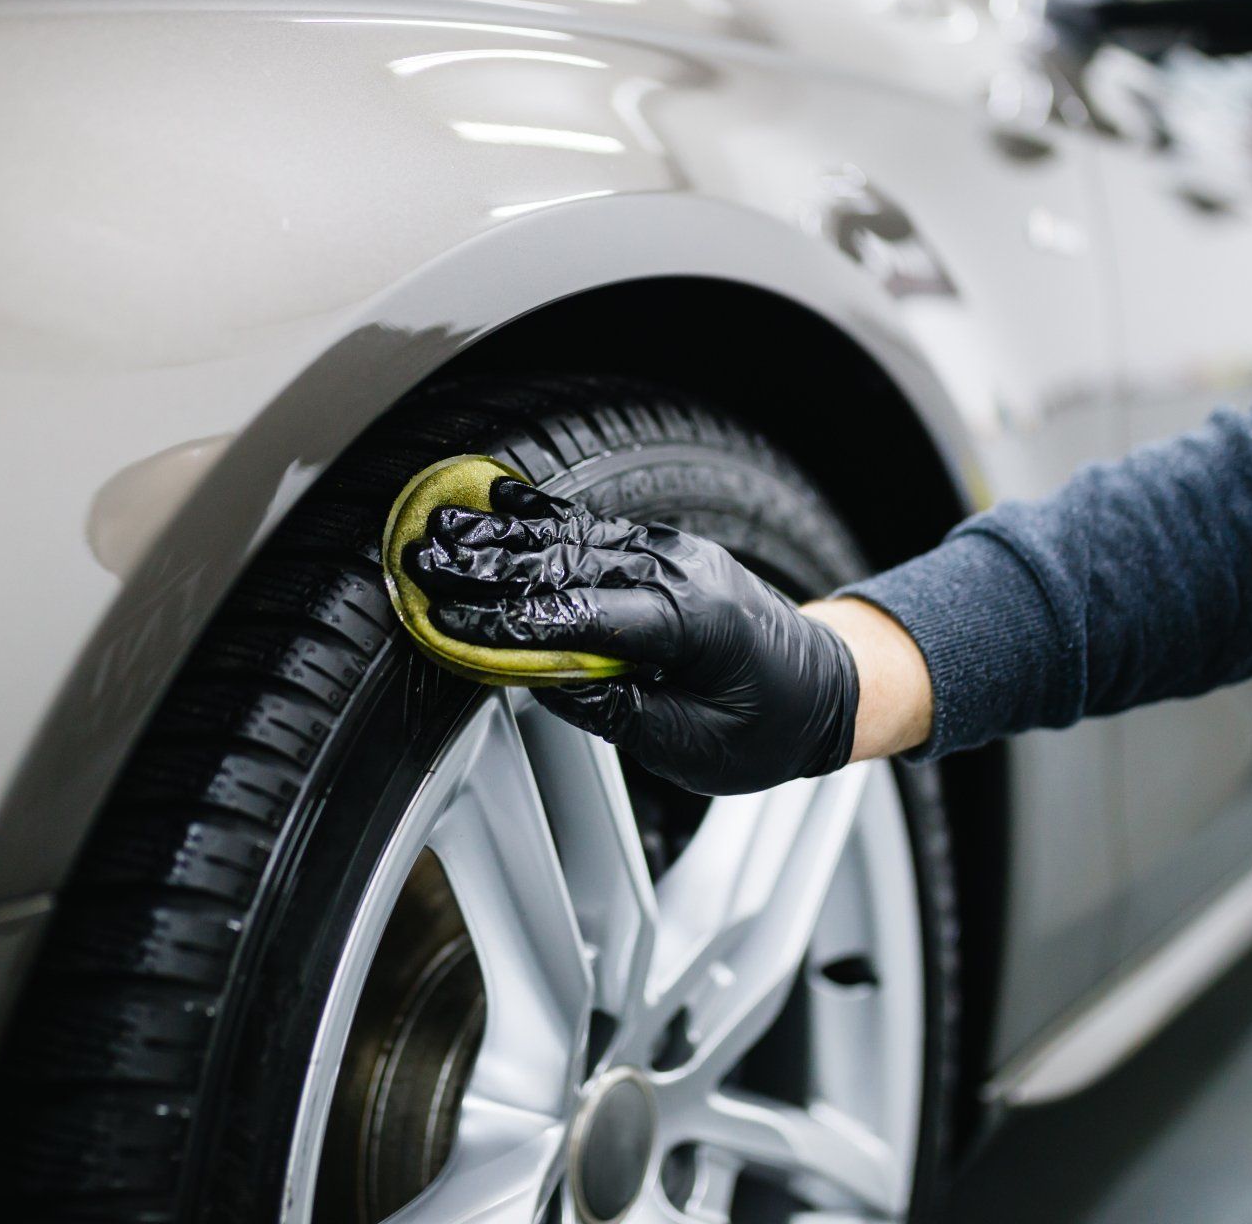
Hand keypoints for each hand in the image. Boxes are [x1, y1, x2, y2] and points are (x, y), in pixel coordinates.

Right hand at [406, 478, 866, 794]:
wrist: (829, 686)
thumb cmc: (769, 727)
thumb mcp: (695, 748)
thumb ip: (619, 713)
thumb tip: (545, 684)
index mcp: (694, 623)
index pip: (584, 618)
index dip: (511, 622)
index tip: (450, 622)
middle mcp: (681, 572)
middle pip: (567, 564)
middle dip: (487, 567)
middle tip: (422, 564)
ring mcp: (673, 553)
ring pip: (572, 539)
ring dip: (500, 537)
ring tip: (438, 530)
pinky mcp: (663, 551)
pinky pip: (592, 530)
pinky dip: (540, 519)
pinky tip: (495, 502)